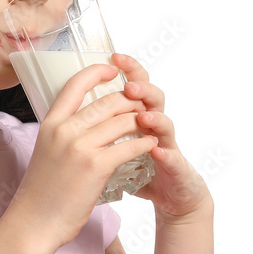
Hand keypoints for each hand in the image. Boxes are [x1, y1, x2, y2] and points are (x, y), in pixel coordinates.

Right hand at [11, 61, 159, 249]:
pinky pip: (129, 146)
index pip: (75, 84)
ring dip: (141, 121)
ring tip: (150, 123)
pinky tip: (150, 144)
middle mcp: (64, 130)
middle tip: (141, 104)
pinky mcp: (96, 167)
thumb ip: (63, 131)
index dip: (97, 72)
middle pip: (106, 101)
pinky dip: (144, 143)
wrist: (35, 221)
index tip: (113, 69)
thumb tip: (83, 118)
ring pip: (122, 121)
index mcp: (50, 123)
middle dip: (129, 100)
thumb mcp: (46, 149)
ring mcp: (80, 148)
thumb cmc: (42, 190)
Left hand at [110, 53, 212, 221]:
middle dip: (141, 88)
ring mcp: (169, 146)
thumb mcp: (120, 145)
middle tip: (129, 85)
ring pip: (166, 124)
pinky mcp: (177, 169)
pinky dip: (165, 154)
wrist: (172, 197)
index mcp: (140, 117)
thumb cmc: (143, 170)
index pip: (136, 86)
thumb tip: (75, 111)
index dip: (129, 70)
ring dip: (154, 117)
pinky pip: (173, 159)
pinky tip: (156, 151)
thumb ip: (106, 127)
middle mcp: (156, 126)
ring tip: (142, 115)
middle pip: (153, 98)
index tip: (115, 57)